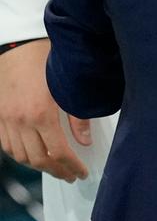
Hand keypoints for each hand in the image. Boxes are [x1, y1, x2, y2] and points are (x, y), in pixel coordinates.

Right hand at [0, 40, 89, 182]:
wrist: (19, 45)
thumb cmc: (46, 60)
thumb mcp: (67, 85)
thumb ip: (78, 115)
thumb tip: (84, 140)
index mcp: (41, 114)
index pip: (59, 152)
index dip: (72, 166)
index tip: (81, 172)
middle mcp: (21, 122)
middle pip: (38, 160)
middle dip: (57, 171)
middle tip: (71, 175)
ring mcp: (7, 121)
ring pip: (21, 157)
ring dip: (39, 166)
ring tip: (55, 167)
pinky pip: (8, 146)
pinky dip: (21, 155)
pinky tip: (34, 155)